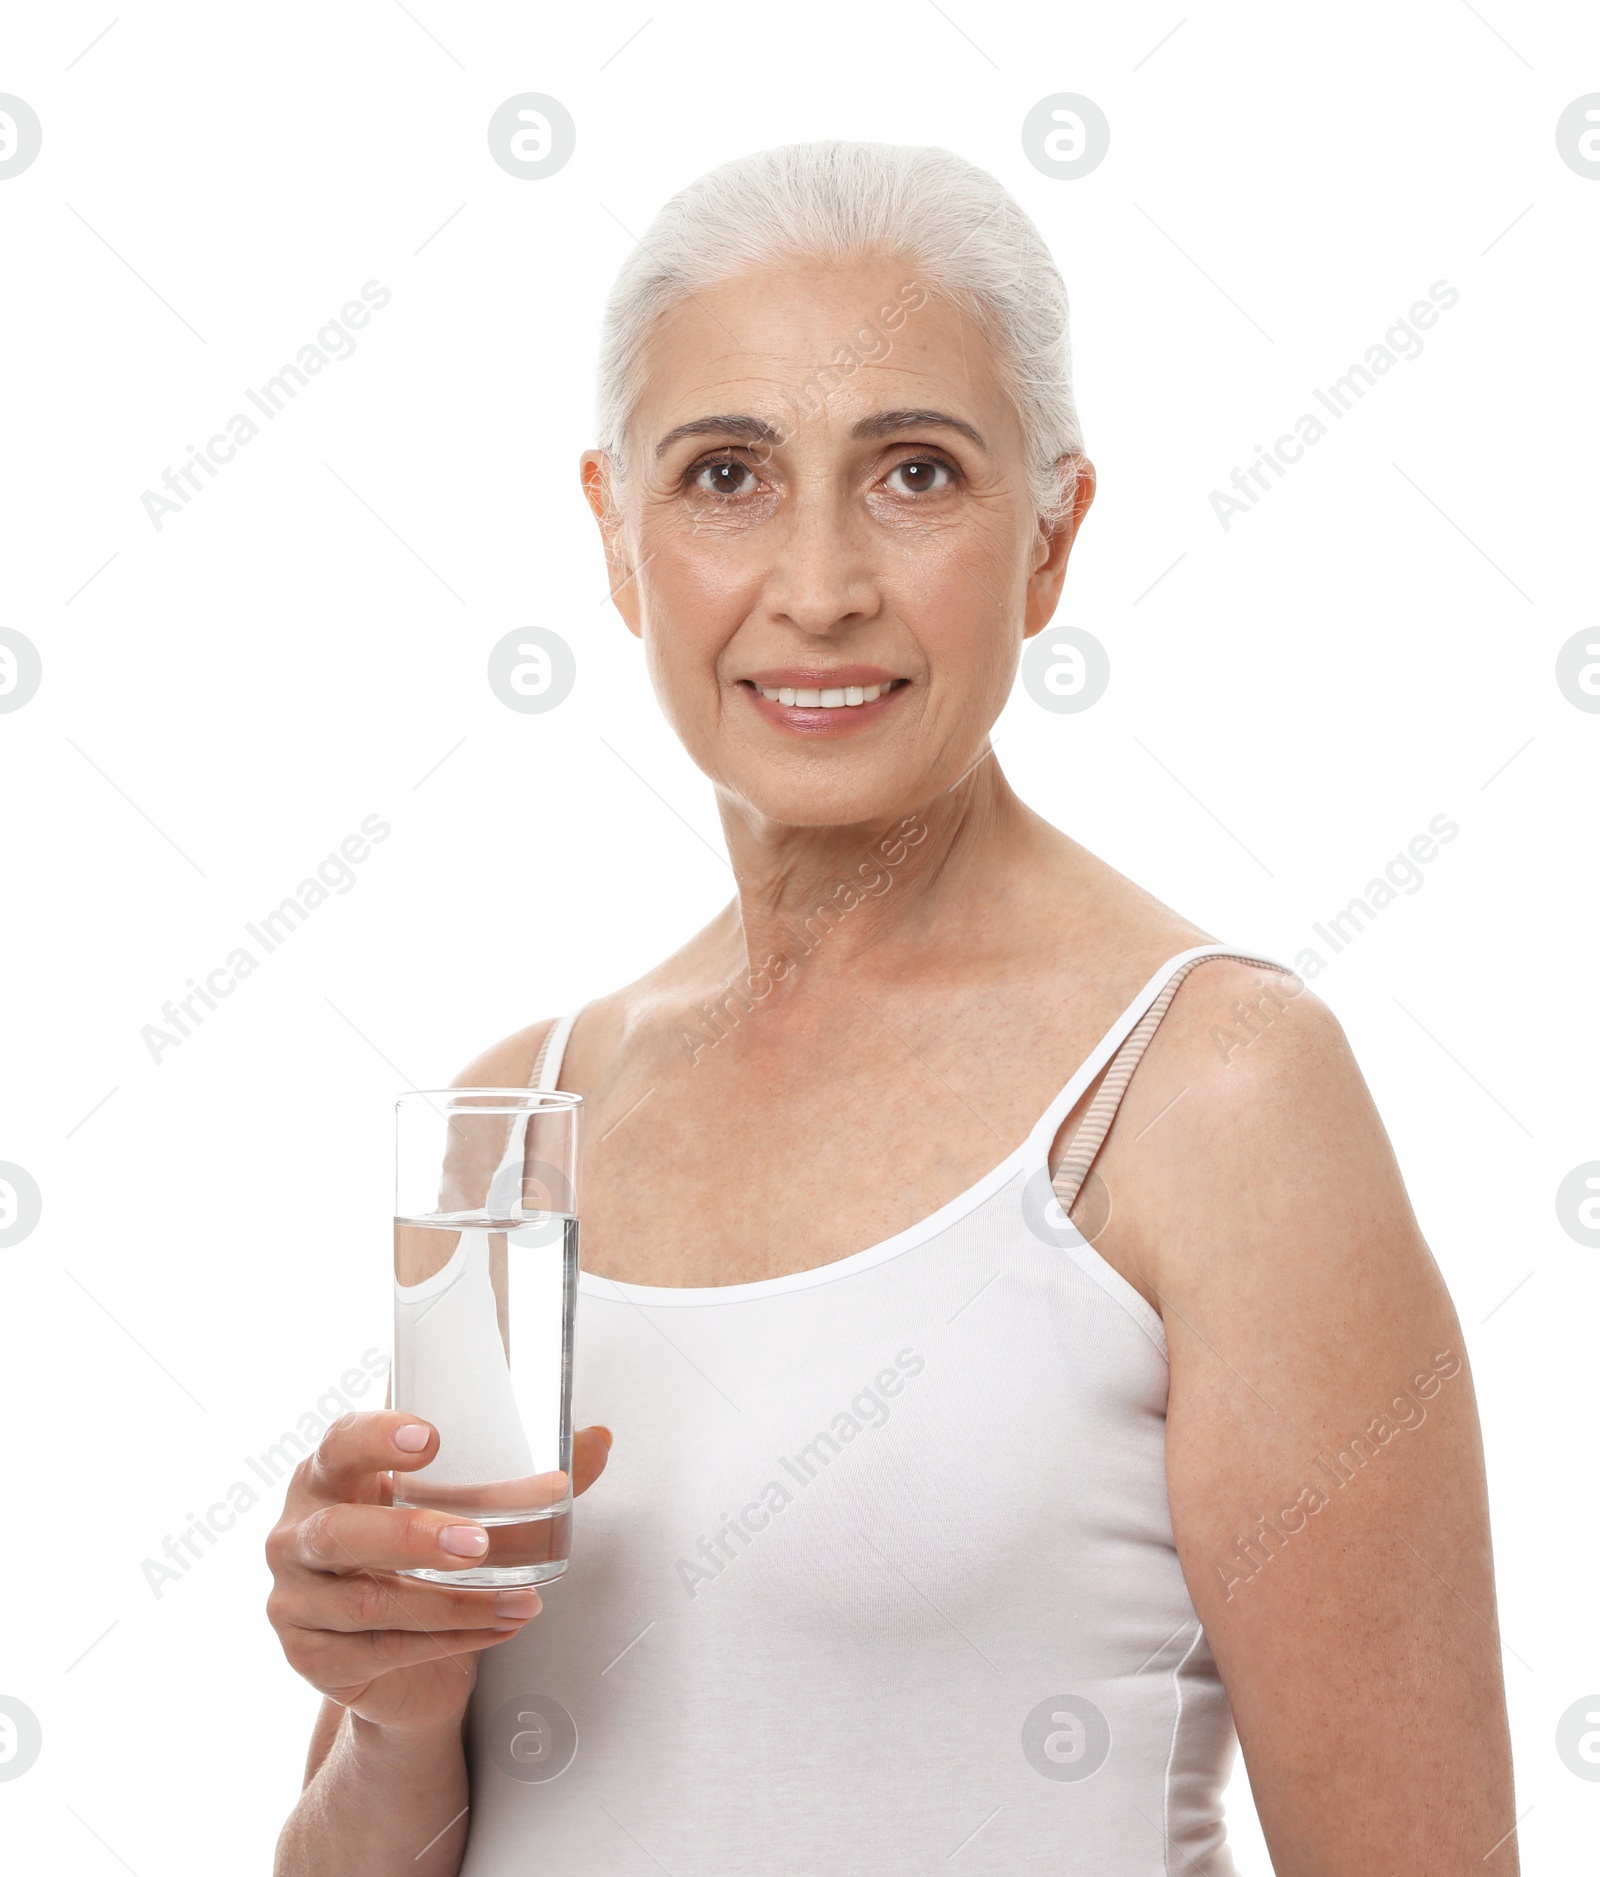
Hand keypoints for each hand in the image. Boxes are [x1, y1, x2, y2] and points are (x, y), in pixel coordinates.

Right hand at [265, 1412, 612, 1731]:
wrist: (394, 1656)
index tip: (431, 1439)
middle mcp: (297, 1534)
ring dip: (454, 1602)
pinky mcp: (312, 1660)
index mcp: (329, 1474)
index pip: (339, 1443)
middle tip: (479, 1543)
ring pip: (368, 1603)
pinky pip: (384, 1651)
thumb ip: (523, 1475)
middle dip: (412, 1536)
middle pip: (339, 1531)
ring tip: (520, 1598)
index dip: (378, 1438)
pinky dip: (453, 1639)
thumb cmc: (419, 1556)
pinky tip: (501, 1625)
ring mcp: (296, 1601)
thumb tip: (596, 1440)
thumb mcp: (462, 1507)